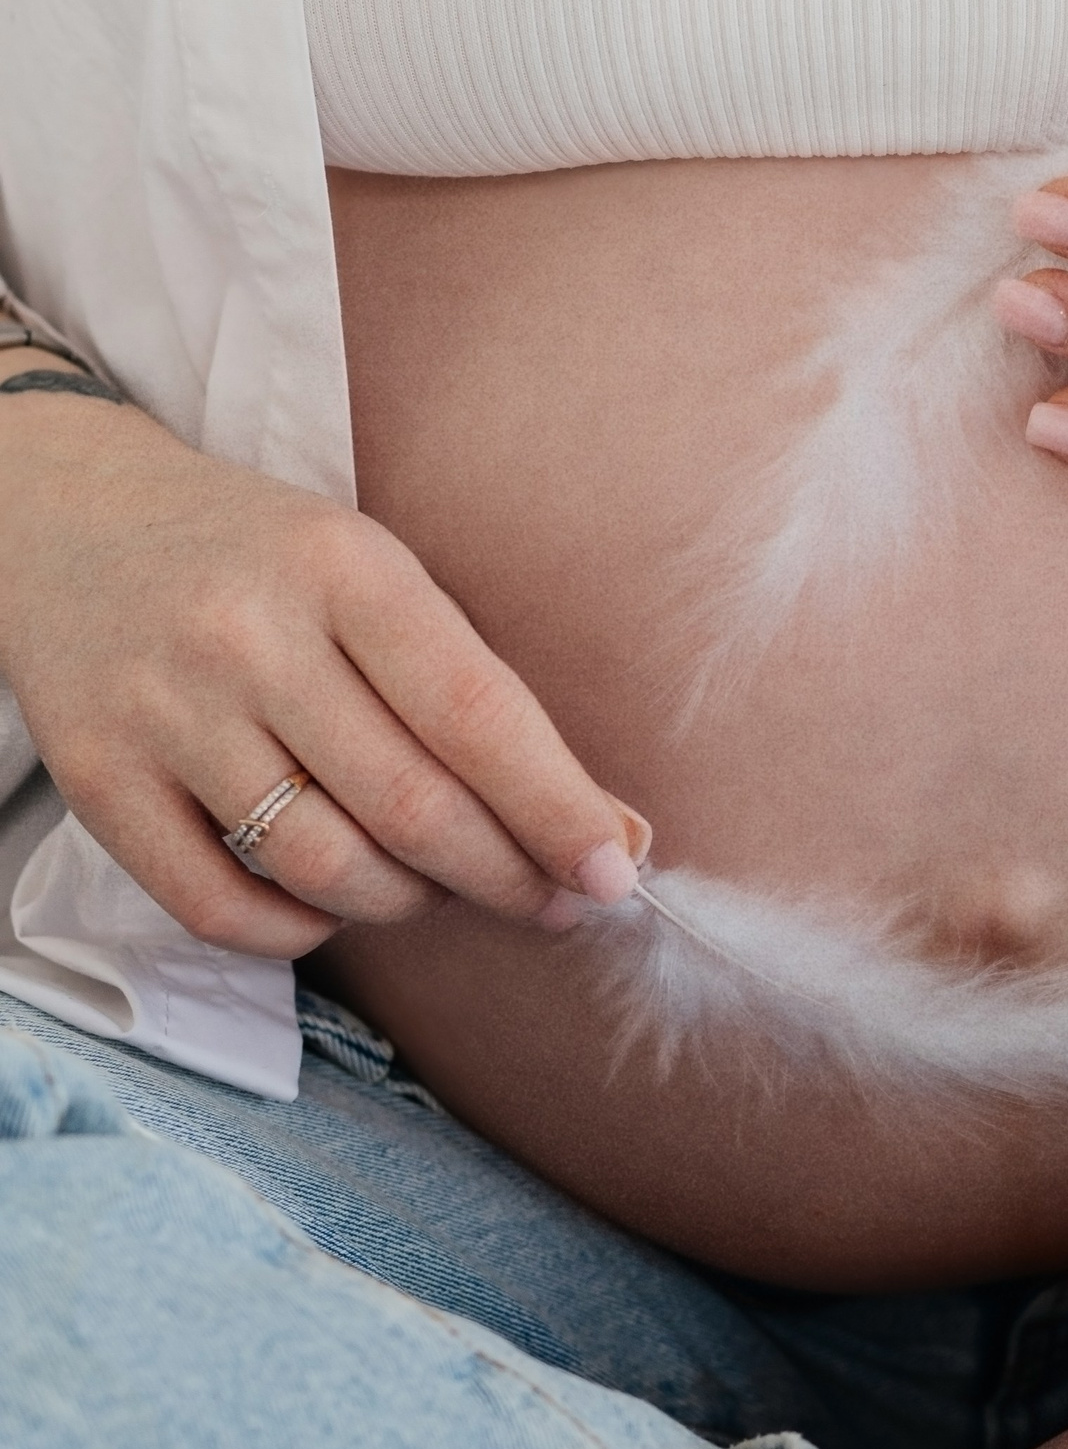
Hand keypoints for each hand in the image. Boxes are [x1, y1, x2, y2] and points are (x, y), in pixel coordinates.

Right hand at [0, 362, 649, 955]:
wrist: (71, 518)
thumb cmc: (263, 559)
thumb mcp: (372, 573)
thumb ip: (475, 690)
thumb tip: (609, 832)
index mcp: (341, 564)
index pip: (475, 712)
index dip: (556, 808)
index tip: (615, 872)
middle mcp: (248, 635)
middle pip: (411, 806)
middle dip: (507, 875)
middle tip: (556, 904)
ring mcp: (164, 712)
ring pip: (324, 867)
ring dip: (409, 904)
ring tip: (438, 886)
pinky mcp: (95, 780)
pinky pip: (220, 907)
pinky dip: (299, 931)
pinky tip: (331, 904)